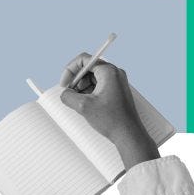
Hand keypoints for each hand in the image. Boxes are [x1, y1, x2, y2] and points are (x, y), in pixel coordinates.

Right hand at [59, 53, 158, 168]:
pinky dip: (89, 92)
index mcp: (109, 72)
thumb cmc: (112, 120)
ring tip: (77, 101)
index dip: (70, 70)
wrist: (129, 134)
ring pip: (92, 78)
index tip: (65, 84)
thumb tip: (64, 93)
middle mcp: (115, 74)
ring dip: (81, 87)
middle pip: (88, 68)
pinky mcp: (117, 91)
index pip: (84, 59)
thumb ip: (68, 96)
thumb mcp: (83, 106)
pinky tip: (85, 104)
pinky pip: (99, 86)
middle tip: (69, 94)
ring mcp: (117, 82)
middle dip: (76, 80)